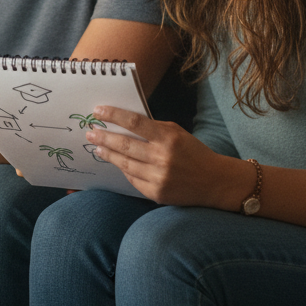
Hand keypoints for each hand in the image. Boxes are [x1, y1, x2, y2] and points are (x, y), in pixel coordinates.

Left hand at [86, 104, 240, 206]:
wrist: (214, 182)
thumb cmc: (193, 152)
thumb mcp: (176, 132)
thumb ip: (153, 128)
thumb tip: (123, 122)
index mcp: (167, 138)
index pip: (134, 123)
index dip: (113, 115)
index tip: (98, 111)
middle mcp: (162, 158)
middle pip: (124, 145)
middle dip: (103, 138)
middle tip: (90, 133)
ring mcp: (158, 178)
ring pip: (124, 164)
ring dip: (108, 155)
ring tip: (97, 148)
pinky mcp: (156, 194)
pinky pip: (132, 179)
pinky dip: (123, 170)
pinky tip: (116, 162)